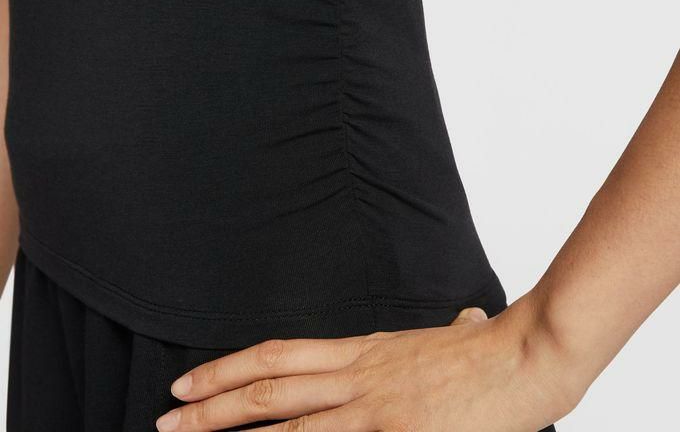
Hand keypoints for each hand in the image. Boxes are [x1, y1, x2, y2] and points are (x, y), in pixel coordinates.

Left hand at [156, 294, 582, 431]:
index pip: (281, 356)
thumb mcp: (460, 334)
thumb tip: (467, 320)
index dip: (232, 367)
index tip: (194, 381)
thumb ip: (454, 329)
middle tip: (168, 415)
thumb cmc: (492, 353)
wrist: (525, 359)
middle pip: (269, 389)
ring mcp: (372, 411)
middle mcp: (357, 378)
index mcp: (364, 351)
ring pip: (286, 426)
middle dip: (213, 405)